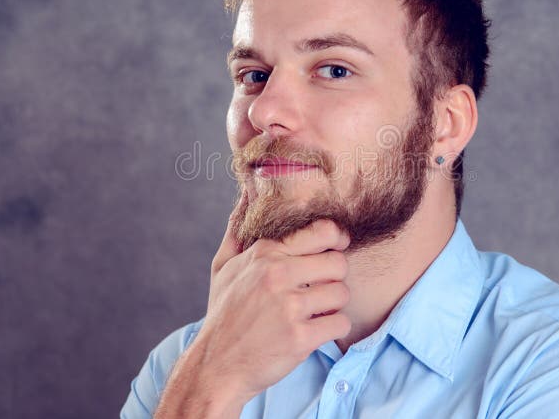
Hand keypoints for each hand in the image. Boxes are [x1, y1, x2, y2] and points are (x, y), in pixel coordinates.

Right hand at [155, 198, 351, 417]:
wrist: (215, 366)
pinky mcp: (300, 338)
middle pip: (339, 263)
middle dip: (334, 277)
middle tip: (320, 288)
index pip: (323, 232)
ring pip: (342, 294)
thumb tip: (246, 192)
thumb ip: (238, 229)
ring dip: (333, 305)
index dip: (337, 239)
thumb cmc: (223, 314)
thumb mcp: (223, 267)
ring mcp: (290, 307)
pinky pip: (340, 323)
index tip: (336, 248)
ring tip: (313, 311)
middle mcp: (278, 275)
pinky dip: (332, 329)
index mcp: (265, 254)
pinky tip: (314, 331)